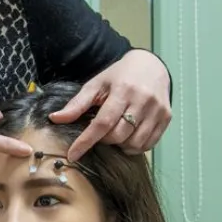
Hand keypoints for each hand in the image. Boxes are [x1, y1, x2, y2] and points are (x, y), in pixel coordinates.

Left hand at [50, 49, 172, 160]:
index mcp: (123, 91)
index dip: (86, 141)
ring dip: (120, 145)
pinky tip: (128, 136)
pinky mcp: (167, 117)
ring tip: (115, 133)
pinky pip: (148, 144)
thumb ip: (77, 104)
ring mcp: (158, 110)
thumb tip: (55, 119)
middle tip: (100, 131)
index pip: (103, 123)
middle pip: (118, 135)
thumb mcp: (96, 85)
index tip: (73, 155)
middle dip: (104, 140)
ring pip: (134, 143)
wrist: (151, 65)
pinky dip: (135, 146)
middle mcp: (143, 101)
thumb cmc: (118, 77)